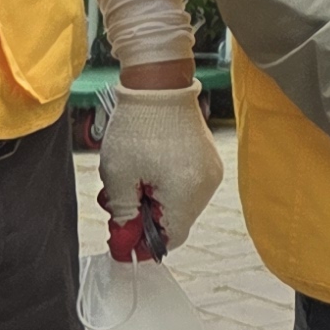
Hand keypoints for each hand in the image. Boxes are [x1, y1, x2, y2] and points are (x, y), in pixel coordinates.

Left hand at [95, 77, 222, 253]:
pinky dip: (167, 187)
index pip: (170, 238)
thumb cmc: (137, 127)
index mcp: (185, 193)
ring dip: (156, 202)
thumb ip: (123, 215)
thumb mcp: (119, 177)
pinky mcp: (209, 159)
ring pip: (182, 204)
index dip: (144, 243)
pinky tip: (147, 172)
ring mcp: (211, 171)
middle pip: (176, 222)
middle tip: (118, 207)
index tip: (122, 238)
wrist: (158, 85)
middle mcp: (206, 186)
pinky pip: (188, 186)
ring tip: (131, 183)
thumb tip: (125, 244)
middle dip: (146, 219)